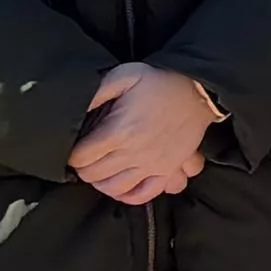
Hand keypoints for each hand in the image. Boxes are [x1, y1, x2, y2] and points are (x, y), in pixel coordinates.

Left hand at [70, 60, 218, 204]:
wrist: (198, 91)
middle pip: (94, 175)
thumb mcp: (124, 74)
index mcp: (120, 130)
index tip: (73, 148)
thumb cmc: (159, 82)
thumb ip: (98, 91)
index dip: (72, 154)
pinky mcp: (167, 170)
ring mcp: (152, 164)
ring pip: (115, 188)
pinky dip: (128, 196)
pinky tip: (121, 187)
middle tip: (83, 159)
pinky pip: (144, 194)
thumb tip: (78, 110)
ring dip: (101, 183)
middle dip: (83, 169)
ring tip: (99, 172)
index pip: (81, 157)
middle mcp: (134, 152)